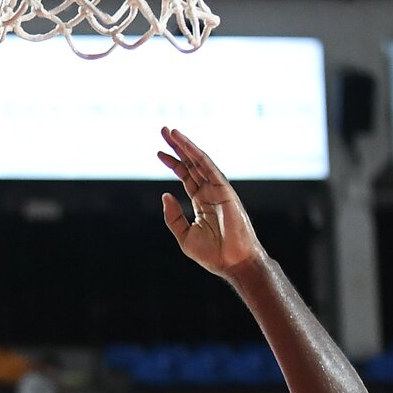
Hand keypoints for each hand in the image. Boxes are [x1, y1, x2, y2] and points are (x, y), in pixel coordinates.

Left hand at [157, 127, 266, 280]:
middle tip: (164, 130)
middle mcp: (210, 192)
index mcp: (201, 202)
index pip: (186, 176)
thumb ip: (173, 217)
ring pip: (199, 161)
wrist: (233, 262)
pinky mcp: (225, 190)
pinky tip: (186, 144)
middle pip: (191, 164)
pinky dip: (197, 155)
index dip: (173, 163)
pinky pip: (209, 168)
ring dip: (185, 145)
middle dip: (177, 147)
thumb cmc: (213, 254)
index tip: (159, 152)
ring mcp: (218, 190)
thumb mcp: (184, 236)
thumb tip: (165, 195)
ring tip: (171, 132)